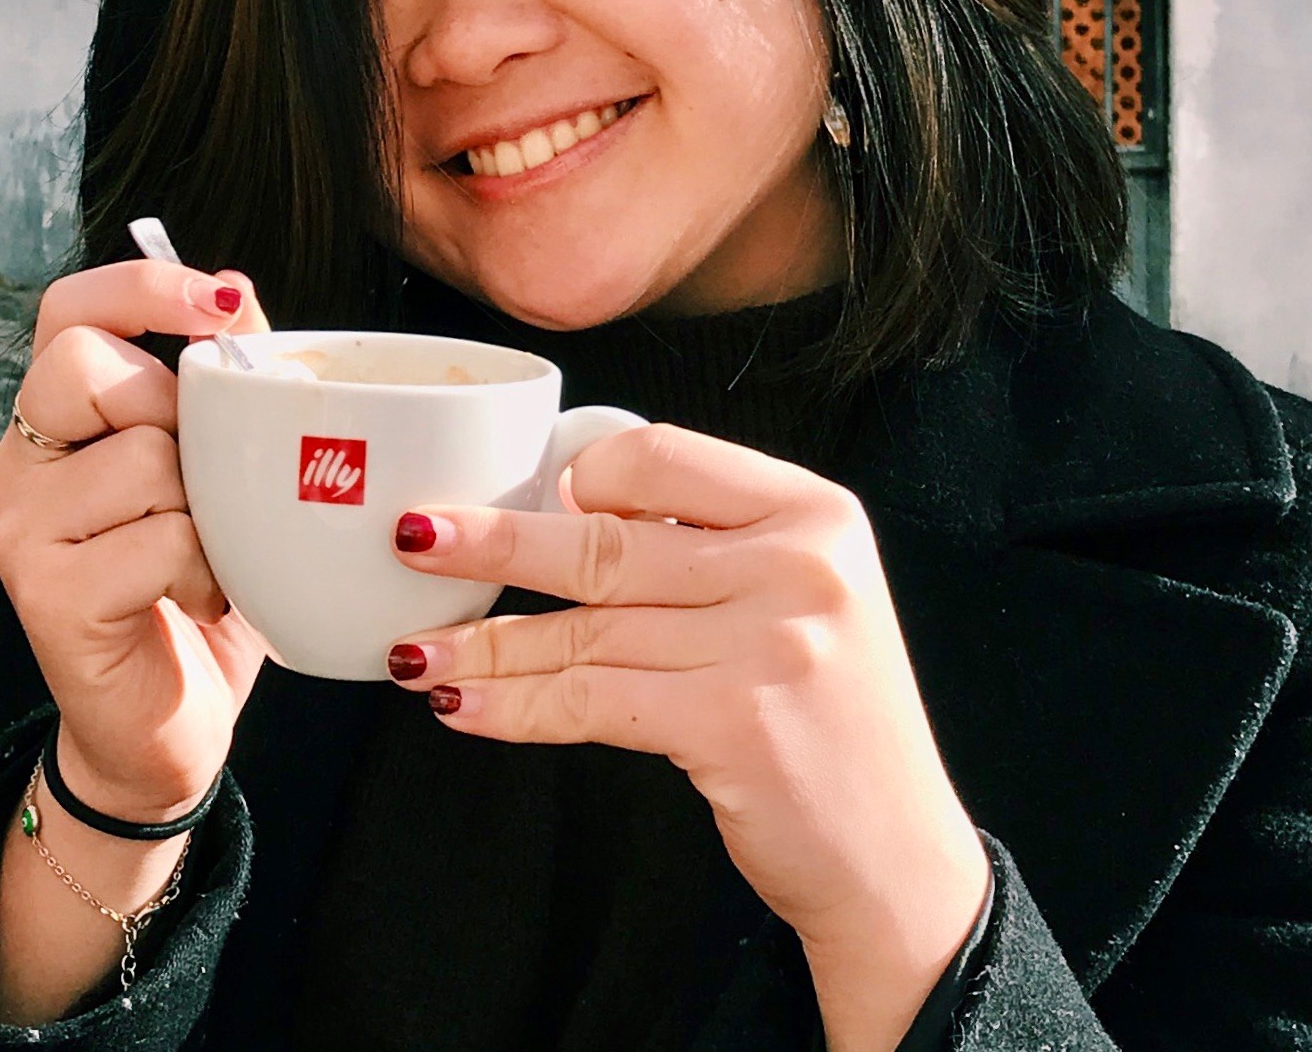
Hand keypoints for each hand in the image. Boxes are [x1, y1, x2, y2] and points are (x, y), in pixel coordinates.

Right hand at [0, 260, 269, 827]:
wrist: (167, 729)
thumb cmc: (195, 591)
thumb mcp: (219, 476)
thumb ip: (219, 393)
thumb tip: (236, 293)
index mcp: (56, 420)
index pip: (67, 309)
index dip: (143, 284)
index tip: (226, 305)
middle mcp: (16, 463)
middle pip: (87, 366)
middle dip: (176, 412)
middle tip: (204, 484)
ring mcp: (20, 528)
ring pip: (143, 457)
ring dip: (210, 512)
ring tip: (208, 559)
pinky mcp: (44, 592)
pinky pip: (160, 538)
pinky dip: (208, 572)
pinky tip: (198, 602)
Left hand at [386, 424, 990, 1051]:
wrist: (895, 858)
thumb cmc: (829, 724)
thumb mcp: (805, 599)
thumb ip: (714, 547)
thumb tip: (573, 506)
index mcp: (814, 512)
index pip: (664, 454)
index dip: (583, 473)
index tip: (527, 495)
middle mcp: (797, 565)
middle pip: (606, 540)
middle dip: (493, 543)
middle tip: (416, 539)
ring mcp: (768, 644)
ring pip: (586, 627)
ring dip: (485, 643)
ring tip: (416, 651)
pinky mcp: (734, 723)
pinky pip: (592, 700)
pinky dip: (518, 705)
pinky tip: (464, 708)